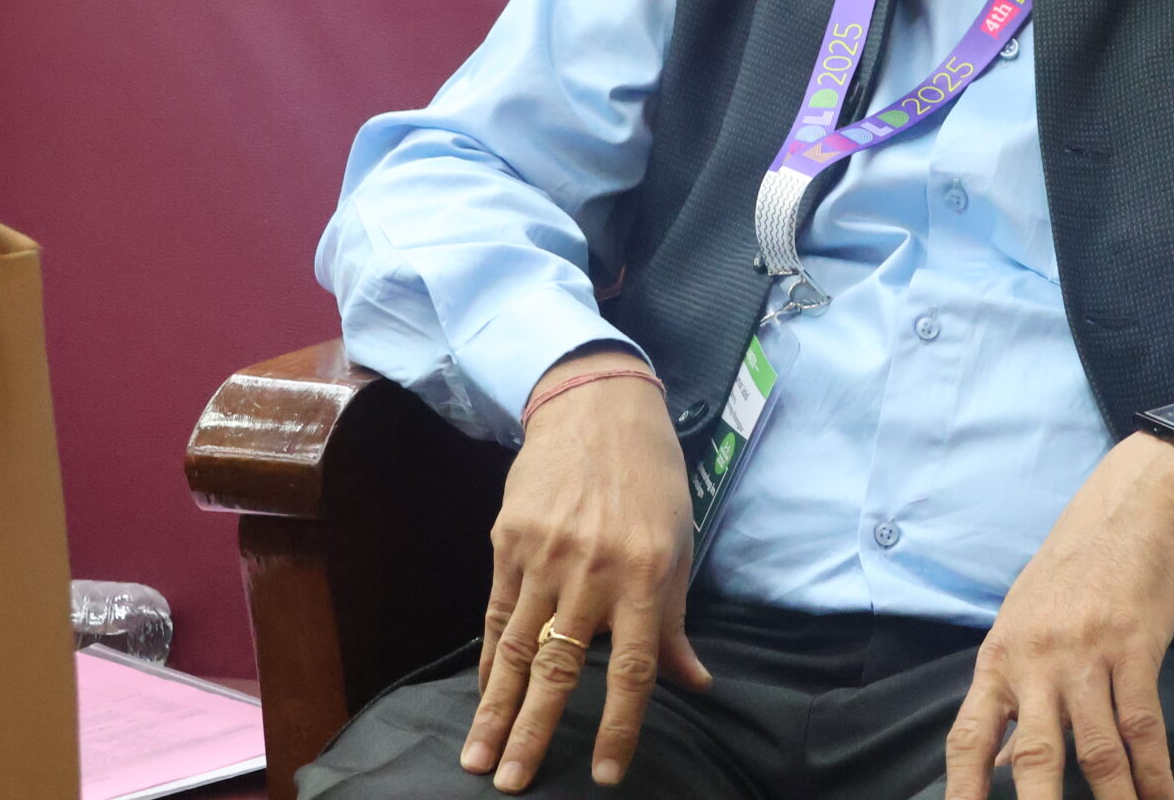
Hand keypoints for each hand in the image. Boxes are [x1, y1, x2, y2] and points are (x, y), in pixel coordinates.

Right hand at [464, 352, 710, 792]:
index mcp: (645, 576)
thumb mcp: (678, 545)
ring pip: (514, 650)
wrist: (597, 410)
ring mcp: (545, 558)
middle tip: (512, 784)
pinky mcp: (508, 543)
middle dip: (534, 733)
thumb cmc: (650, 482)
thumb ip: (674, 621)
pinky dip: (487, 660)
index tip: (604, 773)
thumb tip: (696, 683)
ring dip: (494, 710)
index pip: (632, 668)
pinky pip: (497, 614)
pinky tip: (480, 696)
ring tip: (478, 758)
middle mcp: (593, 572)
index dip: (618, 726)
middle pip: (559, 668)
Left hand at [944, 434, 1173, 799]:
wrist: (1135, 499)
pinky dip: (1155, 775)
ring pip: (1096, 750)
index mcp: (1001, 656)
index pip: (970, 737)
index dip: (962, 792)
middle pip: (1034, 757)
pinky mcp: (1136, 644)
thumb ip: (1016, 696)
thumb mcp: (1031, 622)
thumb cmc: (1081, 563)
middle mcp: (1036, 659)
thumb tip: (1003, 766)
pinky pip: (1144, 725)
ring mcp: (1086, 651)